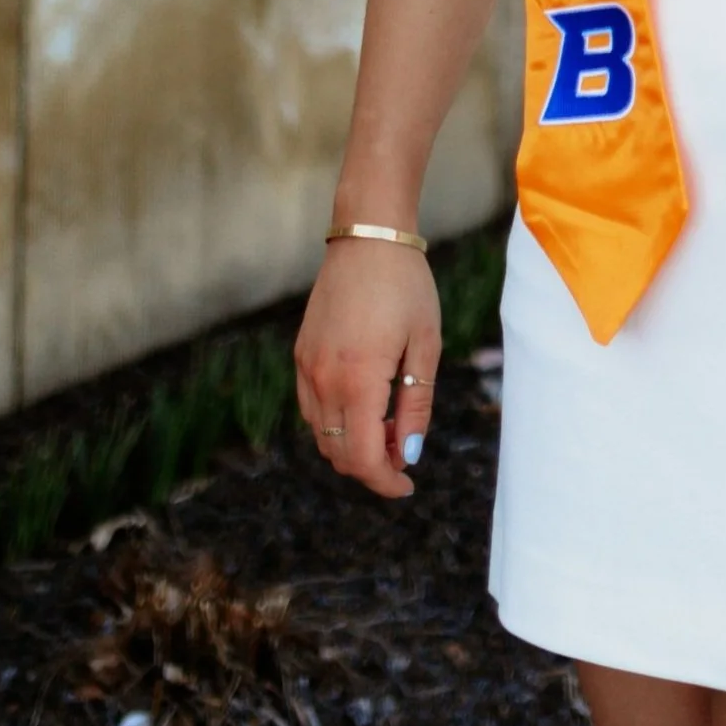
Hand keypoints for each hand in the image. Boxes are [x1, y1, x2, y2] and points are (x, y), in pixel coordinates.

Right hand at [293, 238, 441, 498]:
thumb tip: (408, 454)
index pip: (363, 457)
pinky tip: (365, 404)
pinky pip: (311, 408)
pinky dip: (335, 421)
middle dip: (372, 465)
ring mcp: (306, 367)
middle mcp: (323, 379)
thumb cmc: (407, 287)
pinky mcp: (301, 354)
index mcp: (358, 379)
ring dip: (352, 444)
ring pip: (321, 434)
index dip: (386, 482)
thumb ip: (415, 404)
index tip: (408, 486)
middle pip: (338, 453)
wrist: (369, 238)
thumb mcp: (425, 345)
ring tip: (389, 425)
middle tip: (405, 452)